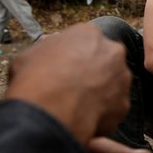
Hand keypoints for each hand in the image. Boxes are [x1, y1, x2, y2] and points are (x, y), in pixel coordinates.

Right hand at [4, 23, 131, 143]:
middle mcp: (113, 52)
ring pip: (113, 84)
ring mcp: (122, 79)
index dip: (74, 56)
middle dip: (93, 71)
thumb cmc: (35, 79)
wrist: (50, 112)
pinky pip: (113, 108)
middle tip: (74, 86)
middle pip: (105, 60)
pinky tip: (84, 118)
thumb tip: (48, 50)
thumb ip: (45, 50)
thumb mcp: (29, 55)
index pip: (85, 41)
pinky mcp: (124, 104)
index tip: (66, 66)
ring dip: (100, 92)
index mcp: (89, 34)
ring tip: (78, 105)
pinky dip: (101, 113)